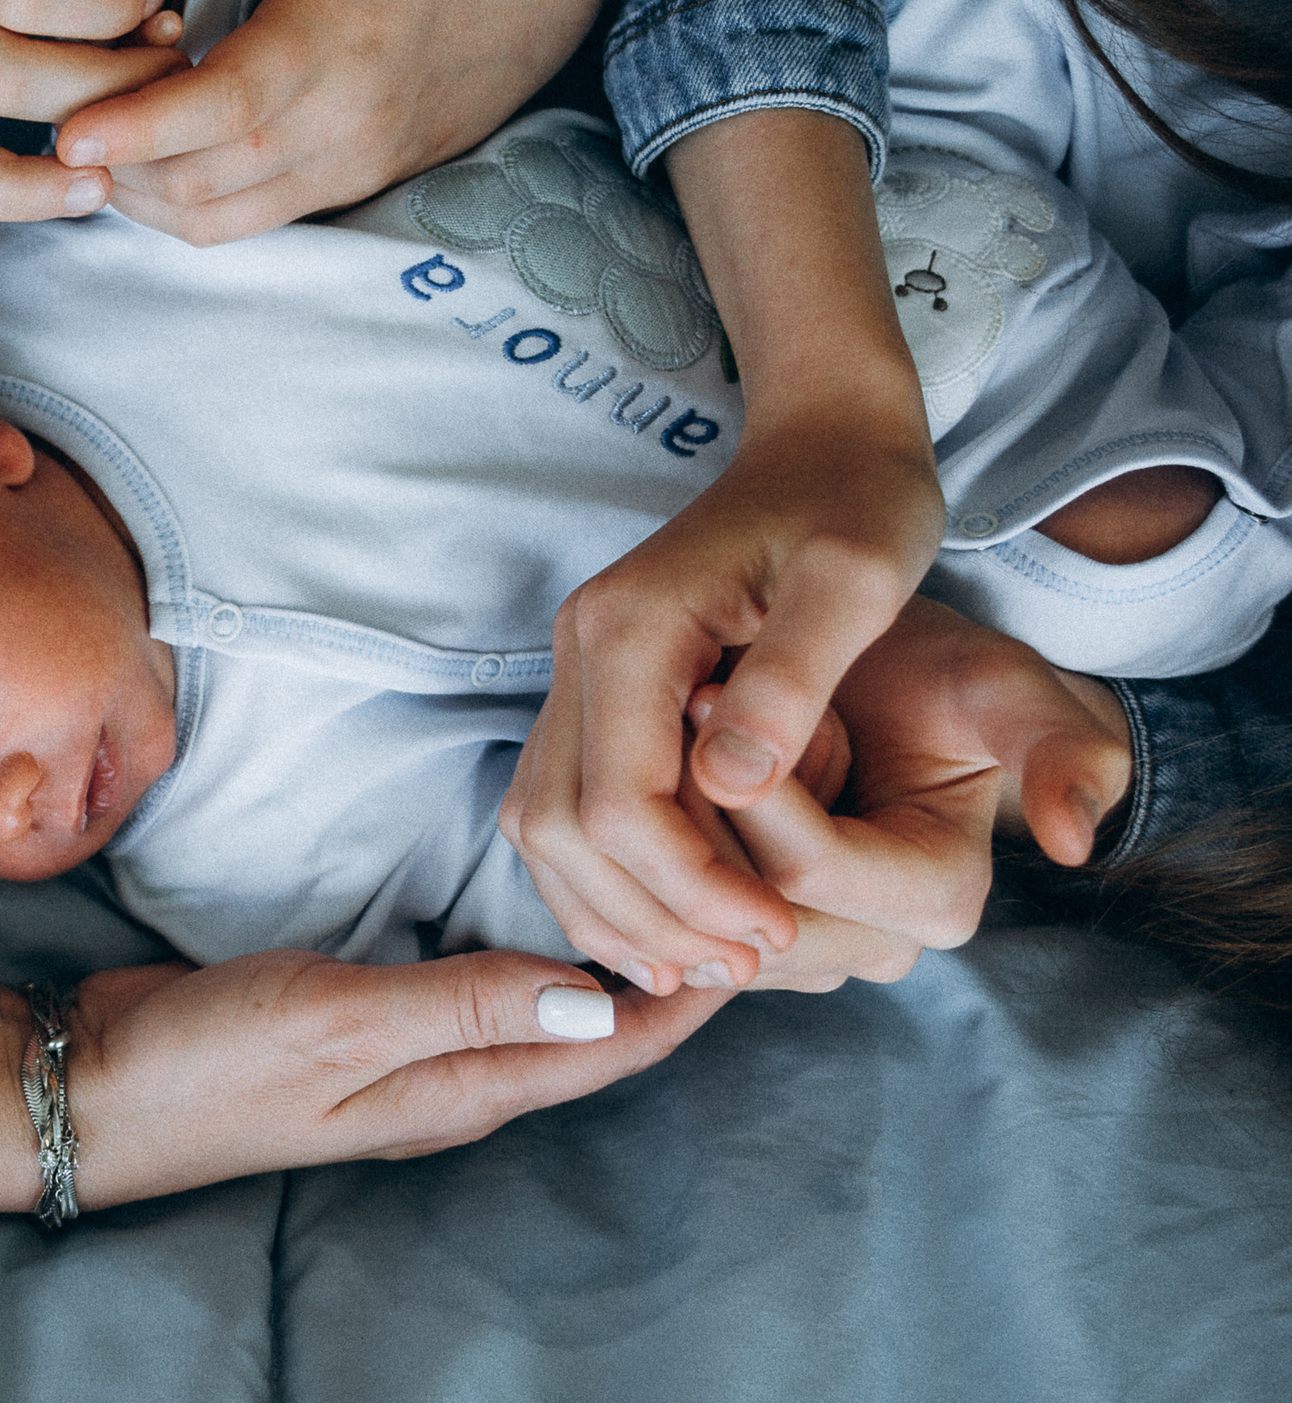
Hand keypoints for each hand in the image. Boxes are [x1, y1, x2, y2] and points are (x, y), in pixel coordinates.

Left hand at [52, 0, 604, 246]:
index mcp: (337, 32)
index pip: (226, 102)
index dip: (141, 124)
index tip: (69, 131)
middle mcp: (344, 117)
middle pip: (202, 176)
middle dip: (116, 161)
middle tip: (60, 111)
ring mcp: (349, 163)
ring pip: (217, 217)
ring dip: (142, 193)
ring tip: (97, 140)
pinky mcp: (352, 188)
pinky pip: (248, 223)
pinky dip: (184, 205)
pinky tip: (153, 159)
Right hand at [66, 946, 725, 1206]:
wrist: (93, 1084)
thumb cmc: (211, 1061)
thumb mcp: (338, 1021)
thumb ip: (464, 1005)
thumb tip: (603, 1002)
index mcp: (461, 1089)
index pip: (613, 1047)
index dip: (692, 993)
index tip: (763, 922)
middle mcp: (451, 1079)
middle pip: (592, 1033)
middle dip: (668, 970)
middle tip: (731, 886)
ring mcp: (409, 1053)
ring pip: (540, 1008)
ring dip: (603, 958)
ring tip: (664, 886)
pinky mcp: (367, 1020)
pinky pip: (480, 986)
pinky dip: (527, 946)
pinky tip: (531, 902)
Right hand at [500, 424, 945, 992]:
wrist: (822, 436)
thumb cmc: (857, 501)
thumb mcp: (858, 580)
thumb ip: (793, 679)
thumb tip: (733, 787)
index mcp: (633, 628)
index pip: (621, 801)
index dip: (690, 885)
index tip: (776, 931)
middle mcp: (582, 650)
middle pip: (562, 827)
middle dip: (648, 913)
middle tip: (743, 966)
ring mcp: (578, 670)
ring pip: (544, 826)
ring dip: (616, 908)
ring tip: (709, 964)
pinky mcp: (596, 690)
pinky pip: (562, 806)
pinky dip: (604, 876)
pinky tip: (674, 919)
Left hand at [682, 597, 1132, 990]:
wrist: (873, 680)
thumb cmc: (931, 673)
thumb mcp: (999, 687)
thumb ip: (1057, 749)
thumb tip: (1071, 842)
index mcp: (941, 897)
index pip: (806, 870)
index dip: (752, 786)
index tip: (707, 688)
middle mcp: (872, 946)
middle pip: (738, 904)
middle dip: (696, 805)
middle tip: (681, 698)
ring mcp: (802, 951)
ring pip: (691, 913)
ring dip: (665, 820)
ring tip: (675, 726)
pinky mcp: (739, 935)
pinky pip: (666, 917)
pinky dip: (646, 853)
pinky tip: (645, 777)